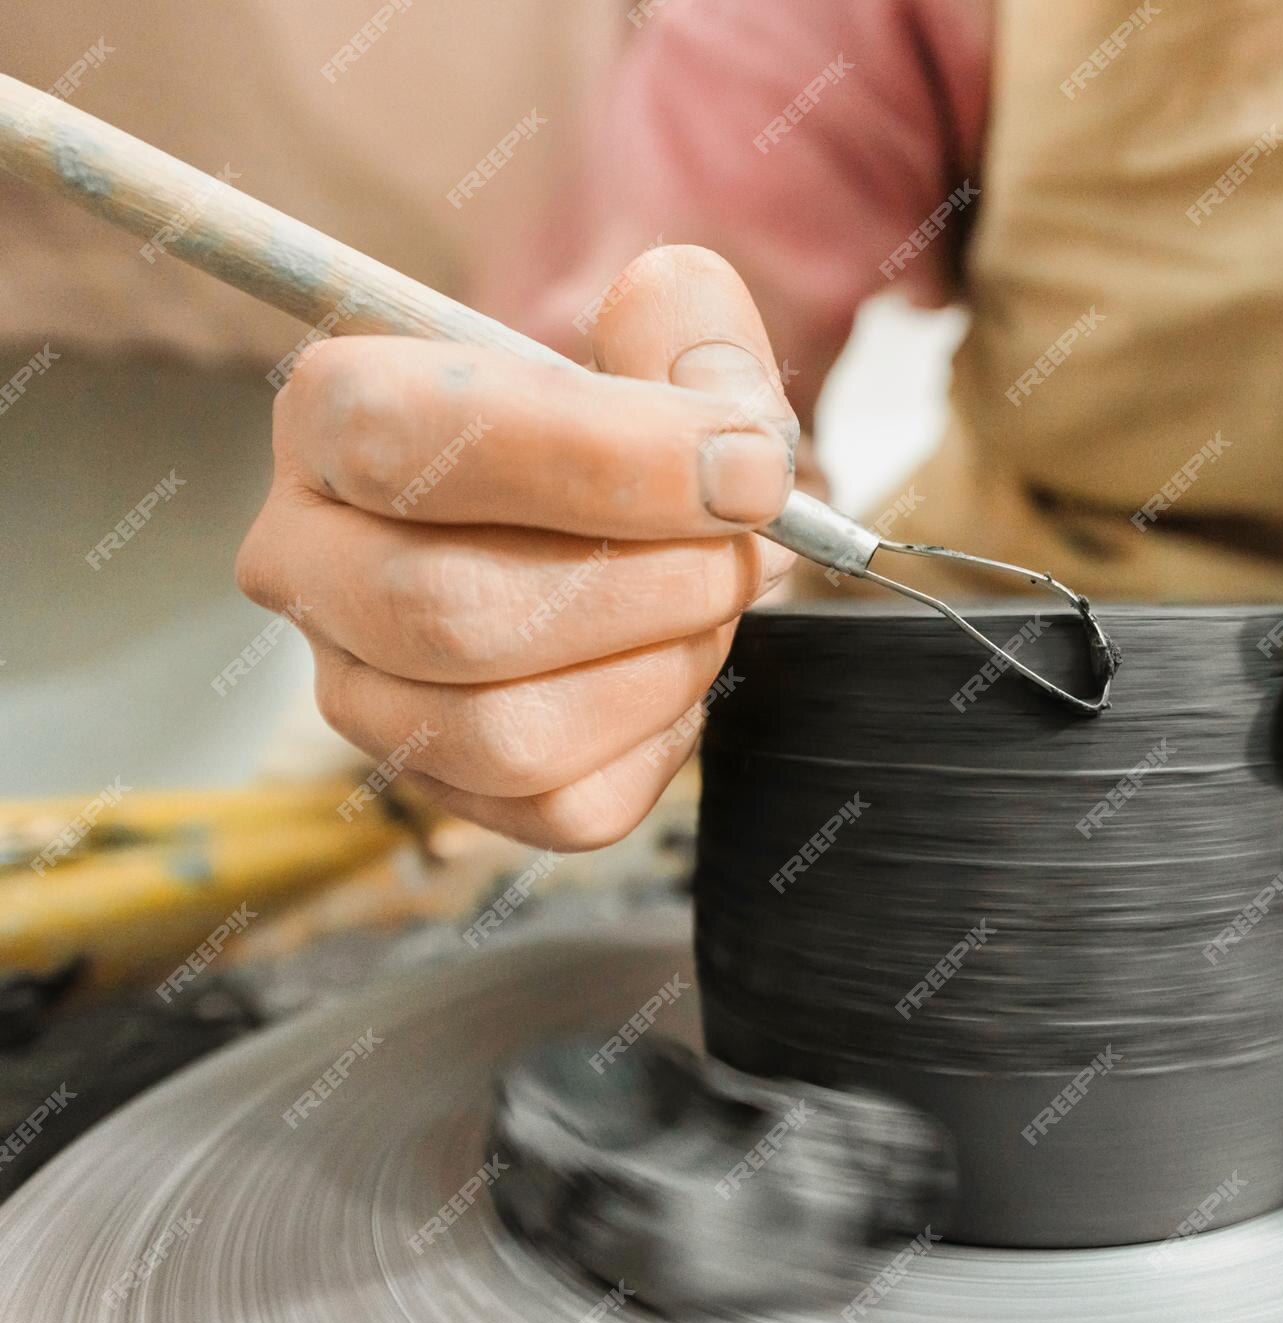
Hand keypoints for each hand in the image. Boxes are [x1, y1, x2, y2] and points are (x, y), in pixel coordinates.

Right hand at [236, 247, 797, 848]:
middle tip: (746, 549)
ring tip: (713, 603)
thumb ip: (692, 328)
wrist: (644, 515)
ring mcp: (360, 692)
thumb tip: (724, 422)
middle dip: (650, 586)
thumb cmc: (639, 421)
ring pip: (504, 732)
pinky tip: (674, 665)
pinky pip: (564, 806)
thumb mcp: (666, 335)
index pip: (410, 440)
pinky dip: (661, 738)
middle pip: (452, 613)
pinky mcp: (442, 789)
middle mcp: (307, 562)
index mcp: (332, 417)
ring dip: (662, 667)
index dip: (604, 461)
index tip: (748, 470)